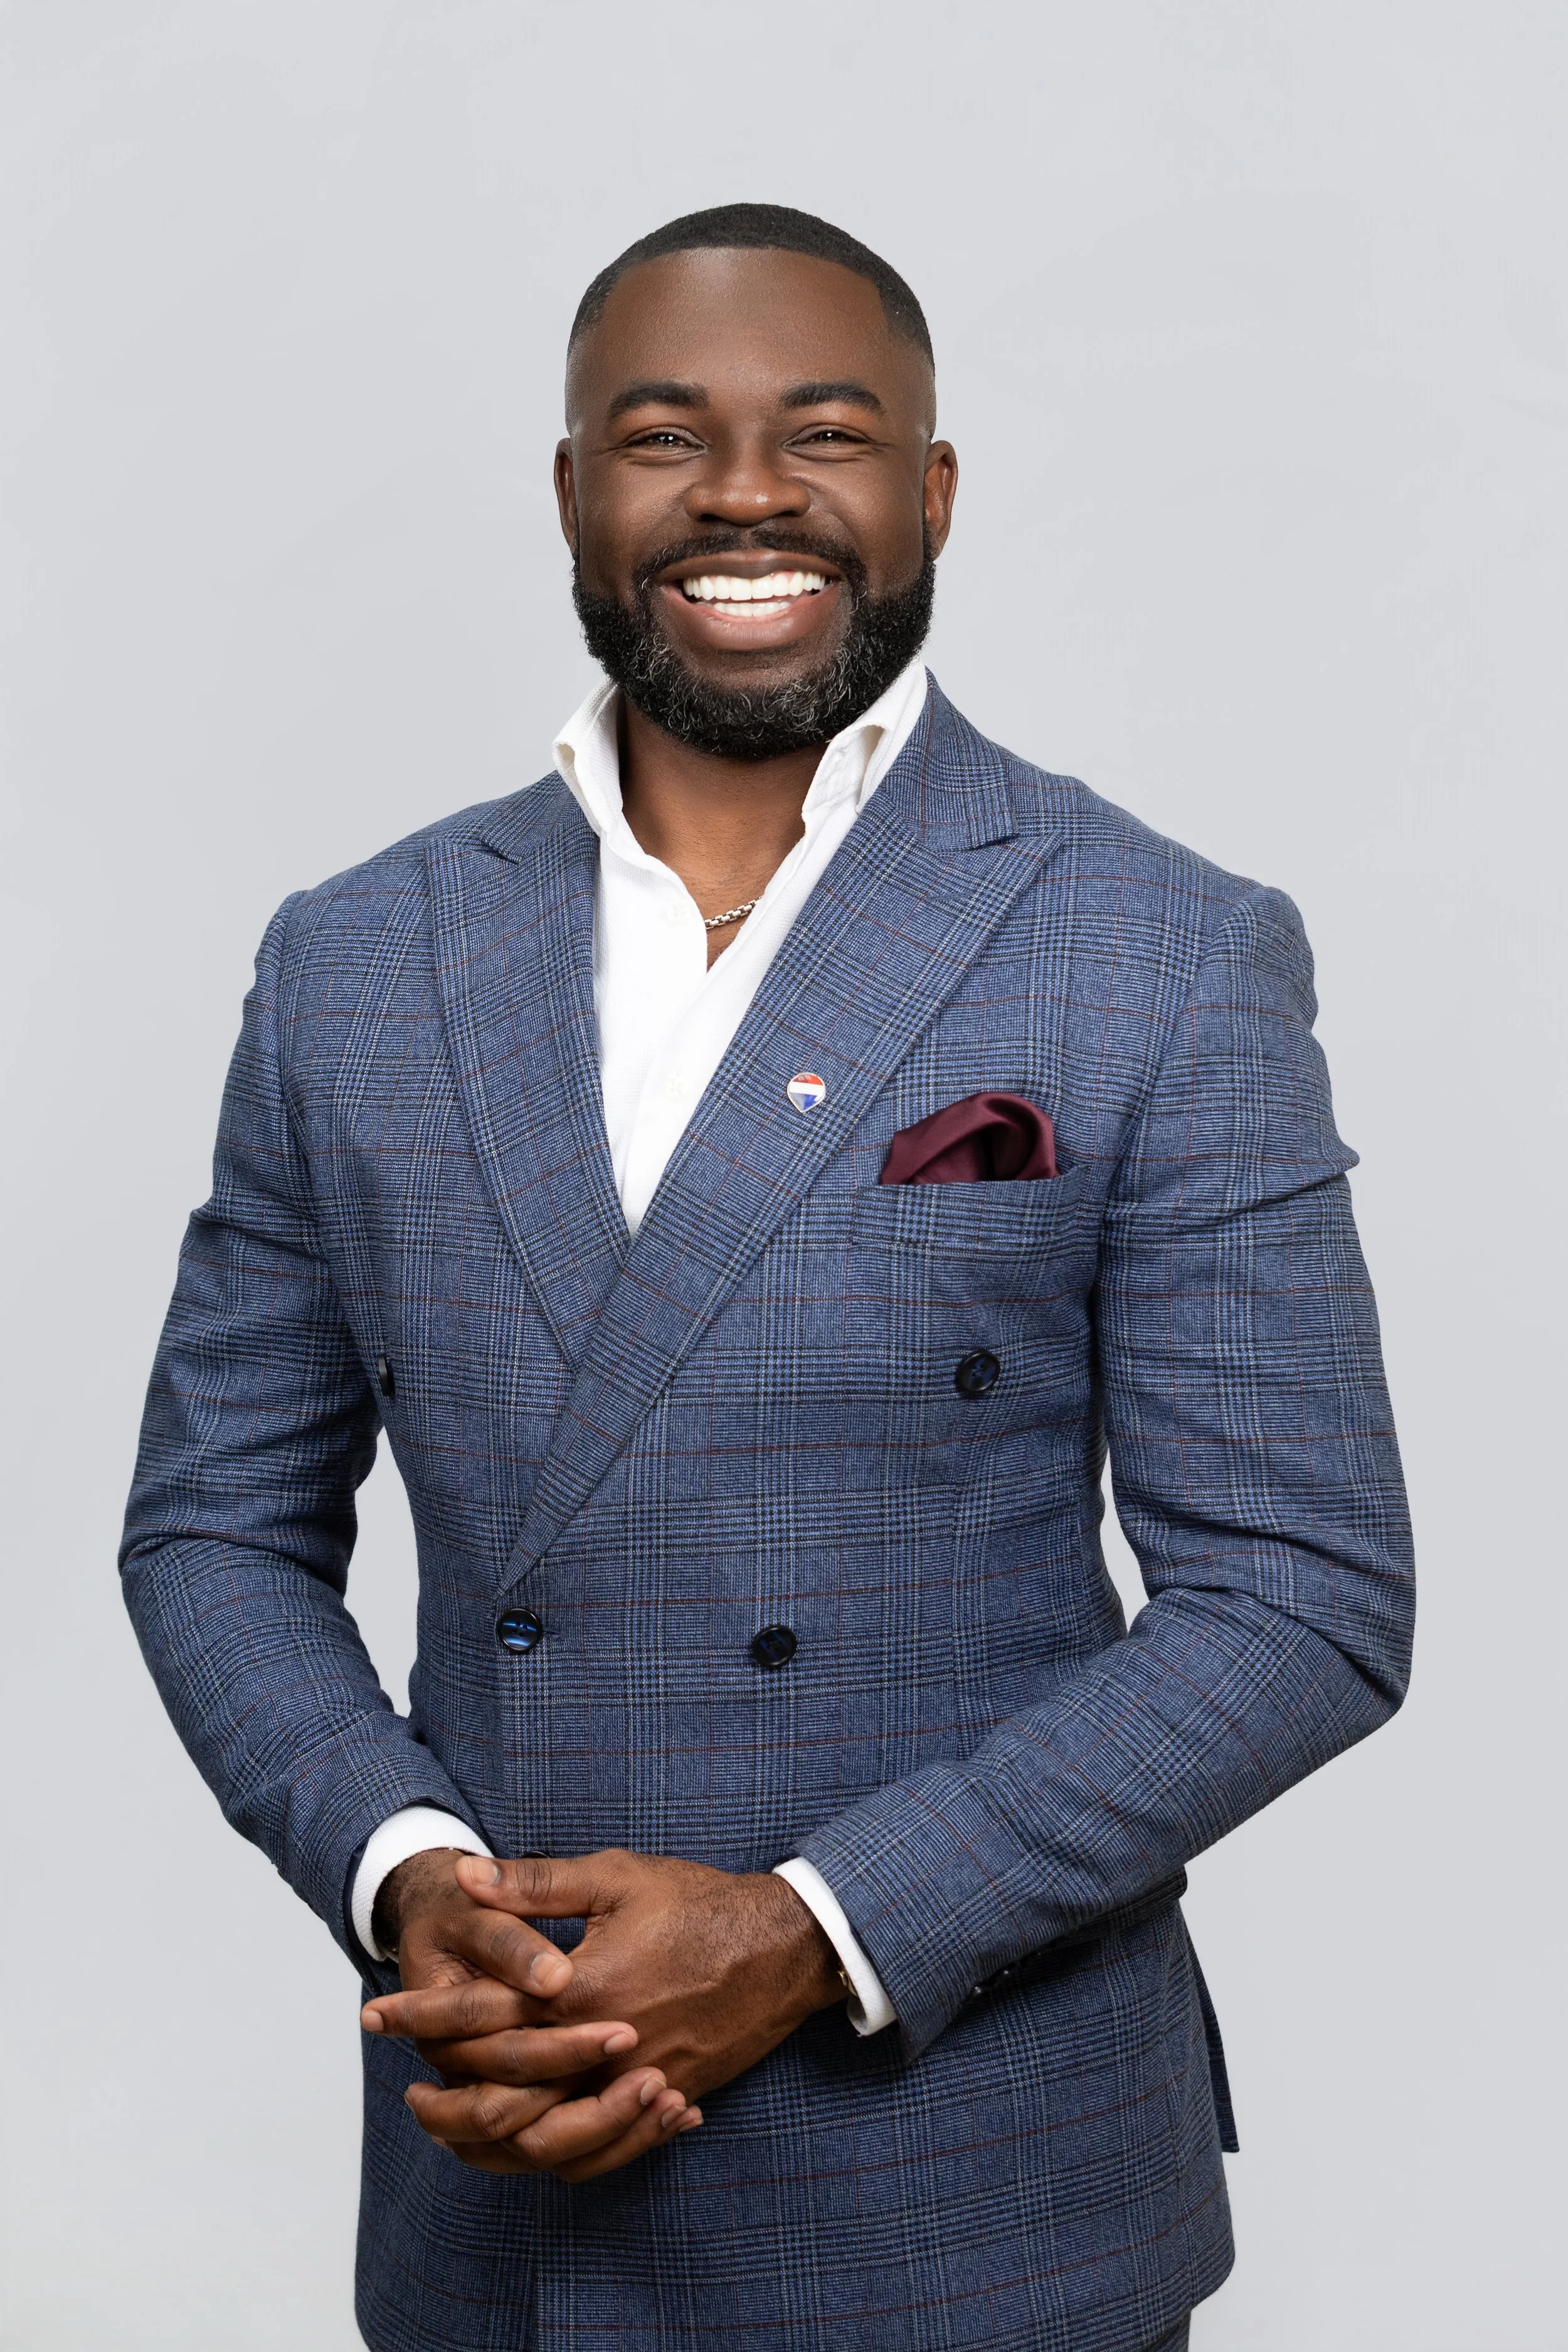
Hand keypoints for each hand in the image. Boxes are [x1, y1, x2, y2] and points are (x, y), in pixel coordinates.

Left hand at [363, 1851, 845, 2146]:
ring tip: (447, 2119)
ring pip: (541, 2140)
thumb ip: (536, 1883)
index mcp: (582, 1987)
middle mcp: (602, 2048)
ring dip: (484, 2136)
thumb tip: (467, 1877)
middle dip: (439, 2085)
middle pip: (498, 2090)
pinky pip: (595, 2157)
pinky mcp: (661, 2103)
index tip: (377, 2013)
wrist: (783, 1947)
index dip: (421, 2015)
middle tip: (399, 2075)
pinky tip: (523, 2143)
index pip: (480, 2013)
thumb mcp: (617, 1876)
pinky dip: (550, 2158)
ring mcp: (634, 2085)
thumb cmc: (700, 1903)